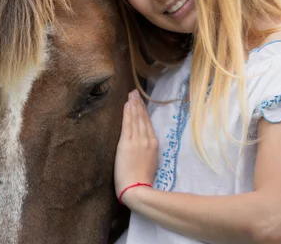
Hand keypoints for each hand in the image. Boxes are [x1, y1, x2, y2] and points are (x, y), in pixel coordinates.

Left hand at [114, 90, 157, 205]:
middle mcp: (147, 139)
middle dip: (139, 104)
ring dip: (133, 105)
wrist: (137, 189)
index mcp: (154, 144)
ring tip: (131, 94)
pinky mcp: (127, 143)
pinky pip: (128, 124)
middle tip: (135, 92)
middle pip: (143, 118)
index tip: (141, 102)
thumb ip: (148, 150)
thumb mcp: (151, 162)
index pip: (148, 124)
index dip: (144, 112)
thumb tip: (145, 143)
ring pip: (136, 118)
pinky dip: (128, 113)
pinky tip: (127, 104)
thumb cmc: (142, 180)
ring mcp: (137, 140)